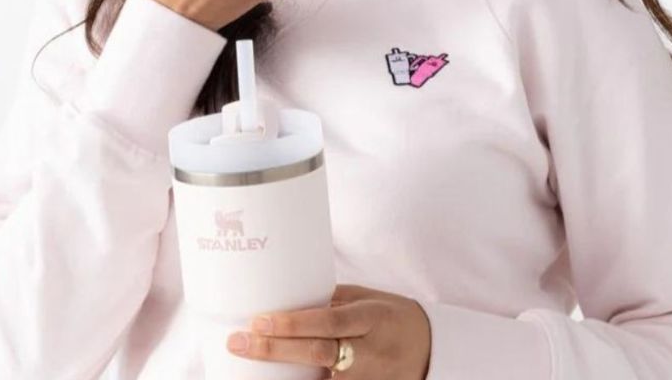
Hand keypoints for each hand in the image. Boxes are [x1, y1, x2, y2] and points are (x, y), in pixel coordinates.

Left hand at [226, 283, 431, 378]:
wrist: (433, 349)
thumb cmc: (392, 317)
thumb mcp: (368, 299)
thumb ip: (332, 303)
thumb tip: (288, 300)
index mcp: (372, 318)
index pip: (328, 321)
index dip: (293, 324)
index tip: (259, 321)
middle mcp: (372, 352)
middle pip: (318, 353)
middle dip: (275, 350)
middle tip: (238, 343)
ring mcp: (370, 379)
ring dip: (284, 378)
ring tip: (247, 370)